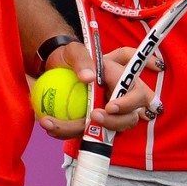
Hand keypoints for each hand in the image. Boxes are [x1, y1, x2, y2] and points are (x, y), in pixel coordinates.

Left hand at [36, 42, 162, 140]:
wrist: (55, 68)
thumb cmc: (70, 57)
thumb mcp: (74, 51)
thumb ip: (82, 60)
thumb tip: (89, 77)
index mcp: (122, 79)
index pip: (136, 94)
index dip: (128, 104)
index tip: (109, 106)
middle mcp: (120, 100)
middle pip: (128, 119)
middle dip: (114, 123)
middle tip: (92, 117)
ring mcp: (107, 115)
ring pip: (106, 131)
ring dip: (83, 131)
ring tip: (56, 124)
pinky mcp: (92, 125)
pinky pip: (84, 134)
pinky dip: (67, 132)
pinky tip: (49, 126)